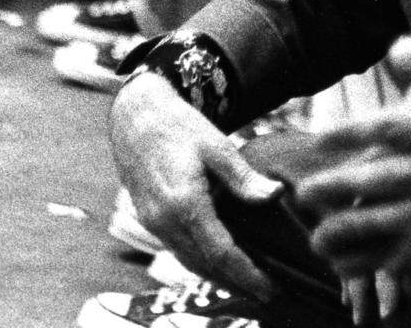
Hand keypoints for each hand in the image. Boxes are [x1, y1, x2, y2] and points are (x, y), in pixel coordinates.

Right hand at [109, 72, 281, 296]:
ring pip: (189, 262)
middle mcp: (165, 221)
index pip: (220, 253)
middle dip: (236, 284)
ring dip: (218, 278)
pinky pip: (178, 251)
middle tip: (267, 294)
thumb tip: (275, 194)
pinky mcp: (149, 220)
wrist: (134, 116)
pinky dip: (200, 263)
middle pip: (204, 266)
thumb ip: (243, 178)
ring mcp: (153, 223)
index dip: (247, 274)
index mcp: (184, 203)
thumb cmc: (177, 125)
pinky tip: (217, 263)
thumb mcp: (216, 145)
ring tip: (247, 286)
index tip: (270, 289)